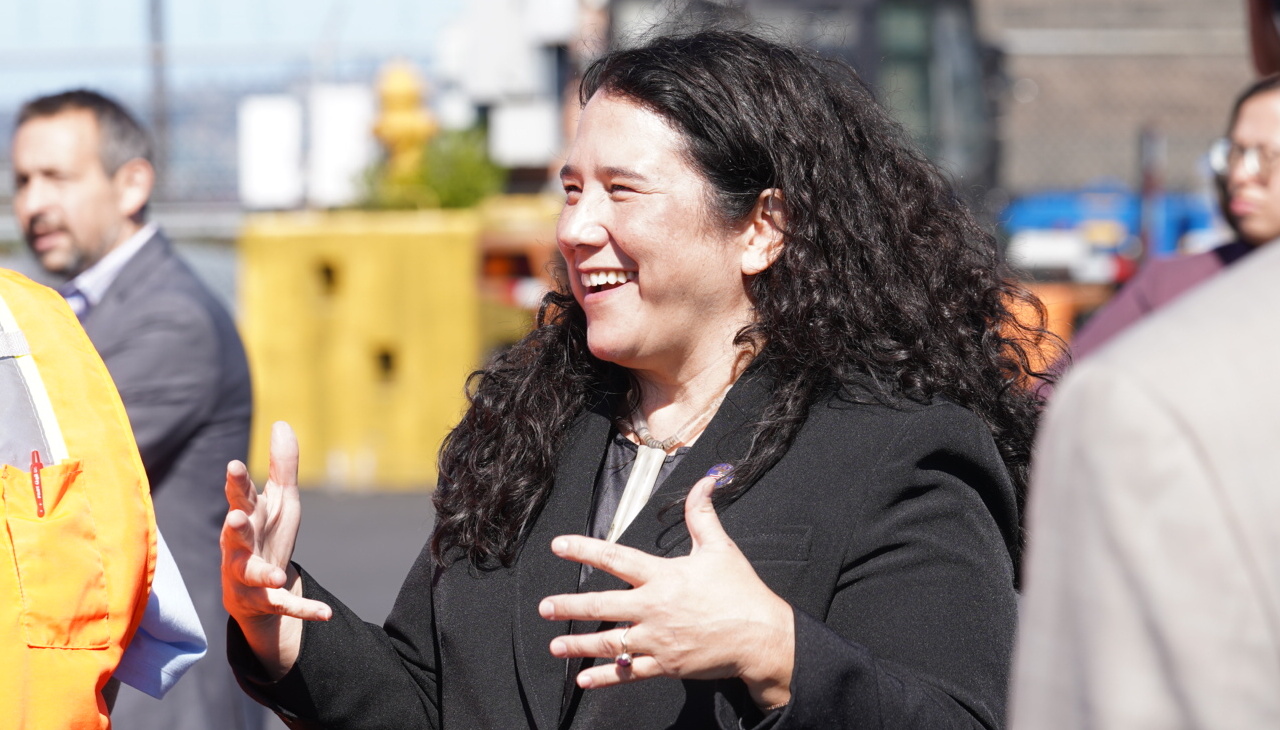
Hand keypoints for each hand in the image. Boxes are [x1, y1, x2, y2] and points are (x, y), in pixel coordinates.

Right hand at [221, 421, 329, 677]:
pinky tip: (324, 613)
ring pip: (249, 573)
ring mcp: (246, 575)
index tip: (234, 466)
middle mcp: (239, 545)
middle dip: (234, 525)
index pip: (240, 496)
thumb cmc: (266, 534)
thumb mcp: (280, 500)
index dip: (236, 482)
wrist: (258, 589)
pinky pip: (282, 606)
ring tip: (275, 576)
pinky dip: (303, 609)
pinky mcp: (262, 602)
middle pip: (234, 534)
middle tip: (234, 517)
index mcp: (247, 516)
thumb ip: (281, 466)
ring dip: (261, 573)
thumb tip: (282, 423)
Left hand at [538, 473, 794, 709]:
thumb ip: (702, 515)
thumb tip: (704, 482)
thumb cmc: (741, 592)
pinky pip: (628, 673)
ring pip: (610, 643)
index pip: (615, 558)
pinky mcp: (665, 665)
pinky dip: (605, 678)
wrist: (761, 637)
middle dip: (570, 607)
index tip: (558, 546)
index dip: (584, 549)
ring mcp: (657, 640)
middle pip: (602, 605)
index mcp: (663, 576)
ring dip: (579, 645)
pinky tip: (584, 679)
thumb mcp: (720, 548)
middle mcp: (653, 608)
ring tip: (555, 646)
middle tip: (545, 607)